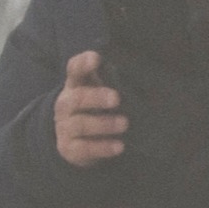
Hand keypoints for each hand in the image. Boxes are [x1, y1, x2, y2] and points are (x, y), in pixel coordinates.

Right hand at [53, 51, 127, 166]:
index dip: (83, 63)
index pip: (74, 70)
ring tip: (124, 124)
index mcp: (76, 86)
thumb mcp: (102, 89)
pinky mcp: (69, 148)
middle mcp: (66, 105)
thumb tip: (142, 68)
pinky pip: (84, 148)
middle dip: (95, 97)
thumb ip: (114, 78)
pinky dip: (102, 148)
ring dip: (102, 124)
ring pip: (80, 124)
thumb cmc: (96, 107)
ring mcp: (65, 127)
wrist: (76, 139)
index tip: (96, 59)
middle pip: (76, 98)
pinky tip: (119, 146)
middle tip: (116, 98)